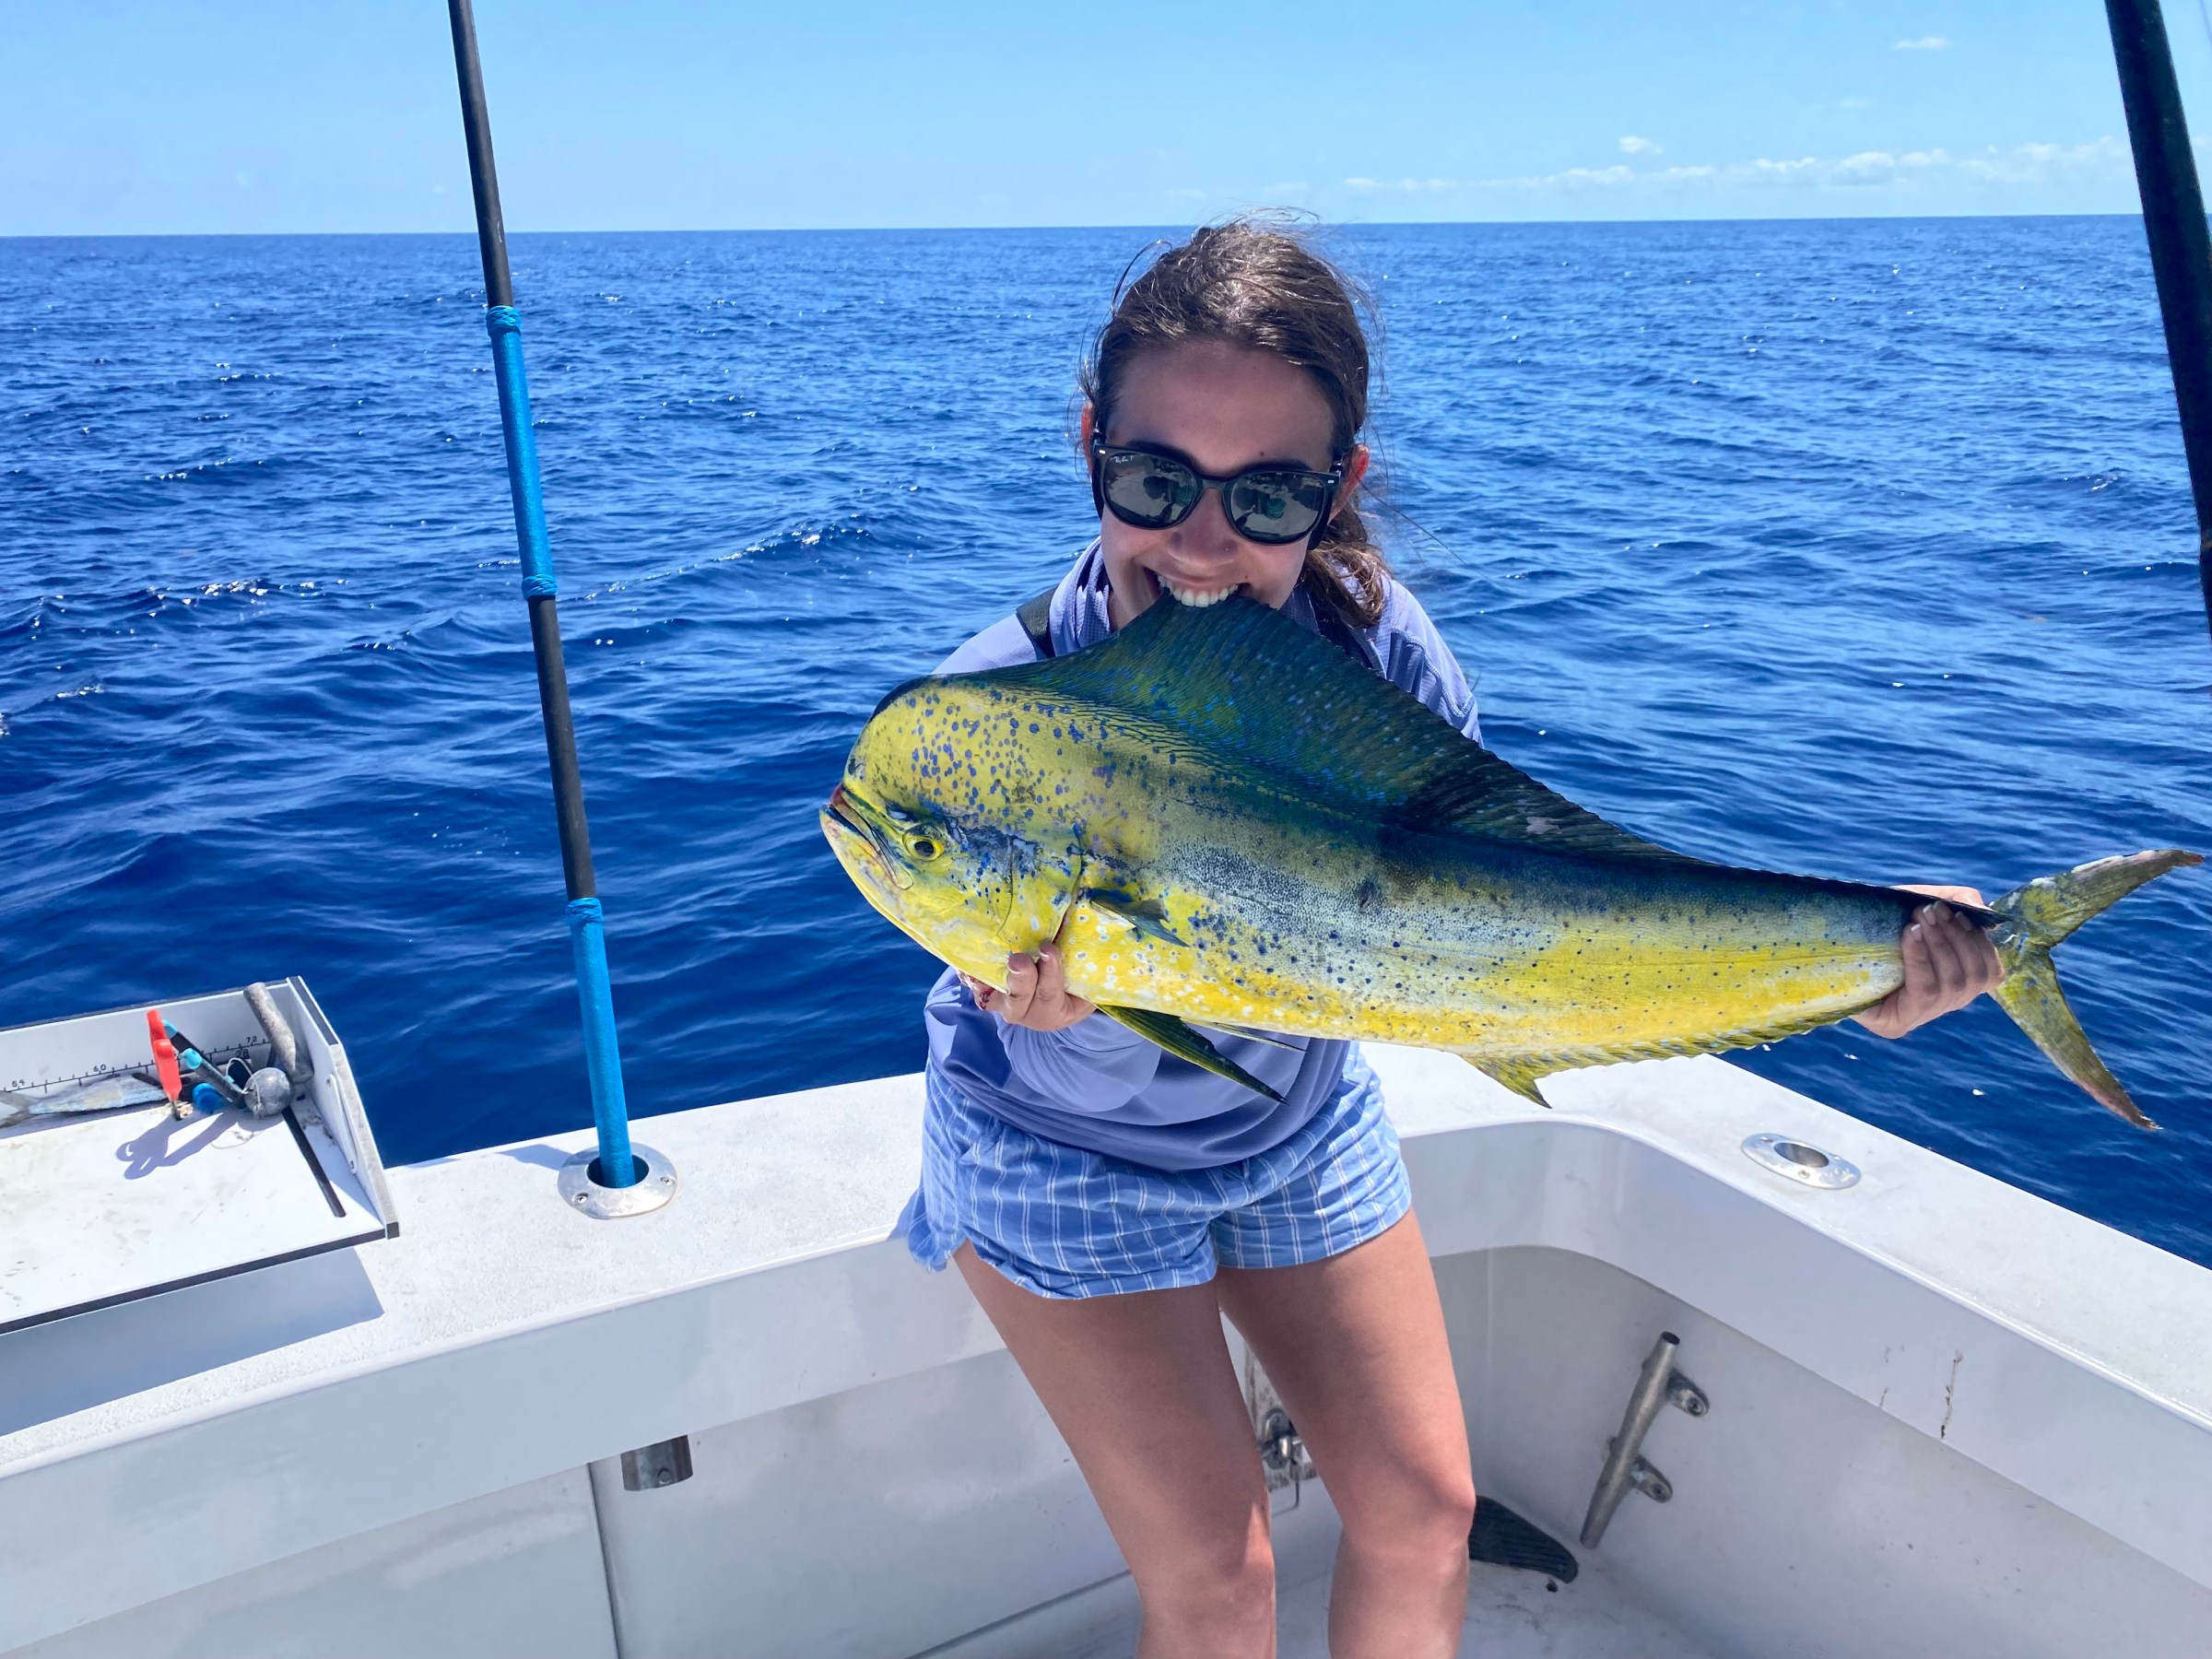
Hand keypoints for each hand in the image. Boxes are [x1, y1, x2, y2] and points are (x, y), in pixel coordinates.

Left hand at [959, 943, 1096, 1031]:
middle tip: (1019, 959)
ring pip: (996, 996)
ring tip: (989, 957)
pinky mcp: (986, 995)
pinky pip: (976, 987)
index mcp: (1057, 1012)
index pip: (1053, 994)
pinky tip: (964, 963)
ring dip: (992, 977)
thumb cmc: (1078, 982)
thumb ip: (1088, 961)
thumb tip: (1097, 915)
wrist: (1055, 994)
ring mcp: (1004, 1006)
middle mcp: (1027, 1012)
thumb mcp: (1088, 978)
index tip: (1050, 950)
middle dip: (1020, 979)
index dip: (1051, 974)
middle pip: (1021, 999)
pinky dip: (970, 976)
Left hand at [1854, 884, 2004, 1039]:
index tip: (1954, 911)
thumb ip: (1956, 900)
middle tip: (1930, 911)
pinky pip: (1925, 991)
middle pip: (1976, 979)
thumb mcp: (1919, 904)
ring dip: (1940, 946)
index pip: (1989, 972)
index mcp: (1955, 981)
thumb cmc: (1877, 921)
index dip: (1979, 942)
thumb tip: (1985, 910)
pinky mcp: (1896, 1024)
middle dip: (1956, 939)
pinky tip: (1909, 935)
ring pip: (1955, 985)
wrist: (1820, 941)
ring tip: (1918, 920)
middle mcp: (1943, 1004)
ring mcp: (1919, 1017)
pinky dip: (1921, 959)